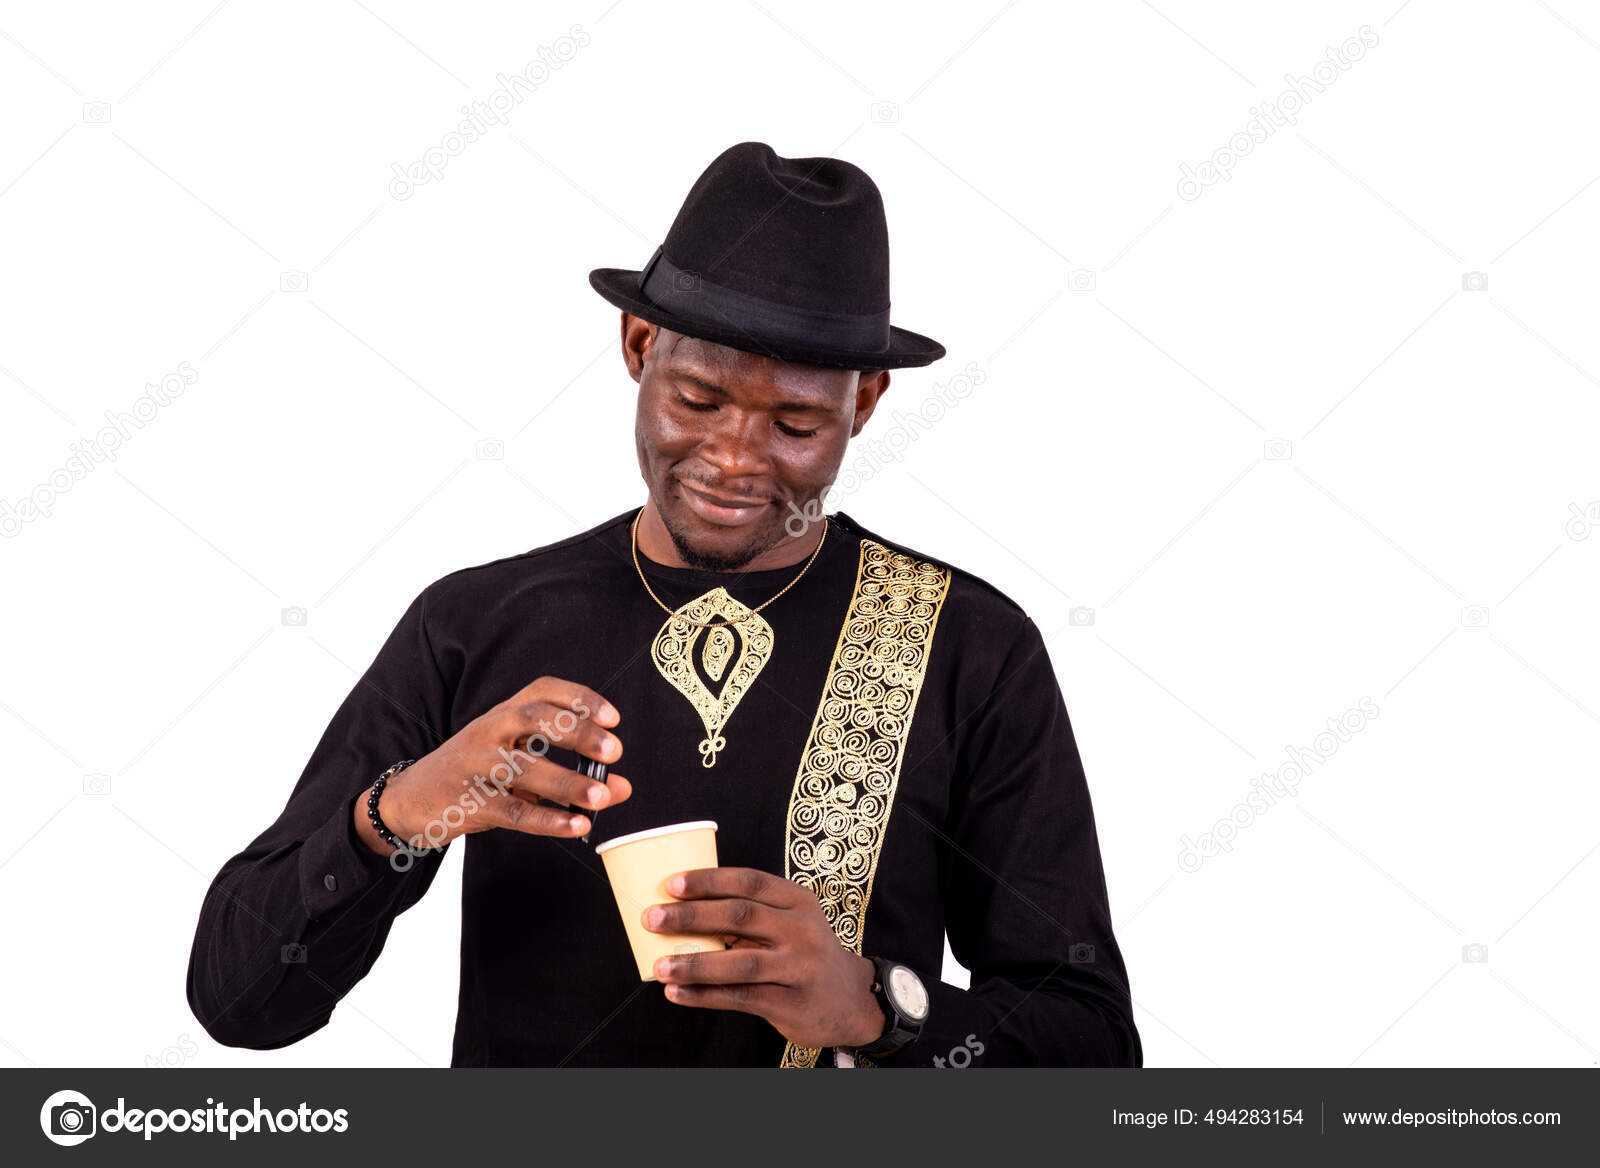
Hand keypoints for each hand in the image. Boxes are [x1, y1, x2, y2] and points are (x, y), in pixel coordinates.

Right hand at [354, 676, 632, 854]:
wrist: (409, 800)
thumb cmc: (477, 773)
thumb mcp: (518, 761)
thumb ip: (572, 771)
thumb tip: (623, 787)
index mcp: (502, 713)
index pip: (542, 691)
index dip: (580, 699)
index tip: (613, 718)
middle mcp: (489, 731)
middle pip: (534, 718)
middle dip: (577, 732)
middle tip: (614, 751)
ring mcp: (476, 766)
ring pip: (524, 769)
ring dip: (567, 783)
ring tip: (602, 797)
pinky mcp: (469, 803)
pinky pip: (514, 811)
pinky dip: (548, 820)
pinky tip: (578, 826)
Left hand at [642, 867, 885, 1049]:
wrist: (852, 1000)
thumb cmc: (805, 954)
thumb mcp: (792, 922)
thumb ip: (751, 915)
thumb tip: (683, 913)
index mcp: (798, 900)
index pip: (749, 881)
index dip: (709, 881)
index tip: (671, 885)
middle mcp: (802, 930)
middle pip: (740, 917)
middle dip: (691, 916)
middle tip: (651, 918)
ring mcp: (799, 968)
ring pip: (739, 963)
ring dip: (694, 964)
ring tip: (659, 966)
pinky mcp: (792, 1004)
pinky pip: (741, 998)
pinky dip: (704, 996)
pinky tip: (677, 993)